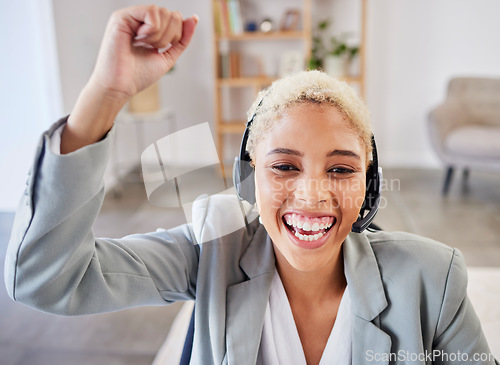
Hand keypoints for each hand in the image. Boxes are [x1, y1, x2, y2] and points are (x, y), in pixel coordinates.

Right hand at [62, 5, 197, 153]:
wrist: (120, 87)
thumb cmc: (138, 75)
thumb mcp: (168, 56)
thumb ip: (182, 39)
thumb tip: (194, 18)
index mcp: (150, 28)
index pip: (176, 18)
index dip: (177, 35)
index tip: (160, 49)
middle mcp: (140, 19)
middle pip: (172, 14)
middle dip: (169, 36)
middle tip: (152, 48)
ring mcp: (131, 16)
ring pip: (164, 11)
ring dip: (160, 35)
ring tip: (144, 45)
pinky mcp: (122, 16)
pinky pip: (152, 11)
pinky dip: (152, 30)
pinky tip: (139, 40)